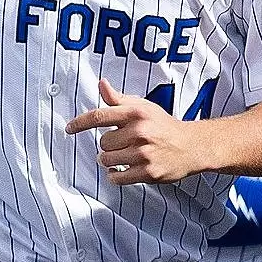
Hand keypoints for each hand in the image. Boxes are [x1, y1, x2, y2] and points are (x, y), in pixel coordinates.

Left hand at [66, 79, 209, 183]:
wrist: (192, 146)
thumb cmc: (163, 125)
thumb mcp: (143, 107)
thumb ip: (119, 99)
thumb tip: (101, 84)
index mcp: (137, 113)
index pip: (99, 116)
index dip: (80, 123)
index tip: (69, 128)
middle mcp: (140, 132)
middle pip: (102, 142)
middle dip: (109, 144)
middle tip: (123, 143)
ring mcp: (144, 153)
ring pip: (107, 160)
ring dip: (110, 160)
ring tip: (124, 156)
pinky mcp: (148, 172)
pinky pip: (117, 177)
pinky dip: (115, 175)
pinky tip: (122, 170)